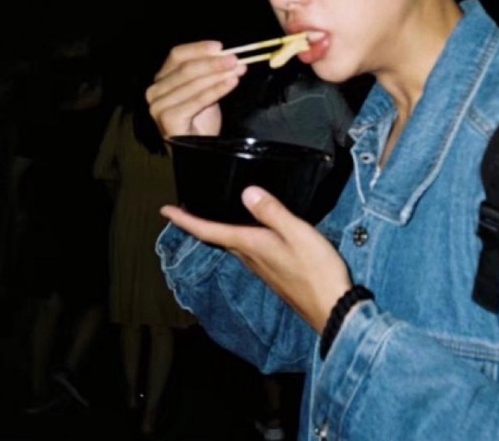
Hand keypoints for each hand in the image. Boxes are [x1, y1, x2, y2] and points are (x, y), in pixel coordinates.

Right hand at [145, 40, 246, 138]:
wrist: (198, 151)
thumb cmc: (200, 122)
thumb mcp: (205, 91)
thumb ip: (211, 74)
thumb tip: (229, 56)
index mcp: (162, 79)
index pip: (177, 56)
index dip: (198, 49)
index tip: (219, 47)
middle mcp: (155, 91)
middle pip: (185, 69)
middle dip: (213, 62)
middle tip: (234, 59)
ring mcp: (158, 106)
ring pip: (192, 83)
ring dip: (218, 75)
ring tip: (237, 71)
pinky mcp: (167, 118)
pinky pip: (196, 100)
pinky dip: (216, 90)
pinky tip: (231, 84)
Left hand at [161, 186, 351, 332]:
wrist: (333, 308)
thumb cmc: (316, 270)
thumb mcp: (297, 233)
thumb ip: (272, 211)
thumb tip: (246, 191)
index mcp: (251, 245)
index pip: (209, 231)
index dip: (186, 220)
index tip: (165, 211)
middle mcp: (250, 257)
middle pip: (217, 237)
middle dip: (199, 223)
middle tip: (186, 208)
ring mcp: (261, 267)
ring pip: (232, 244)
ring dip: (218, 229)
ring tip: (213, 214)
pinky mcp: (274, 272)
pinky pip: (248, 250)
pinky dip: (238, 236)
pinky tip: (249, 231)